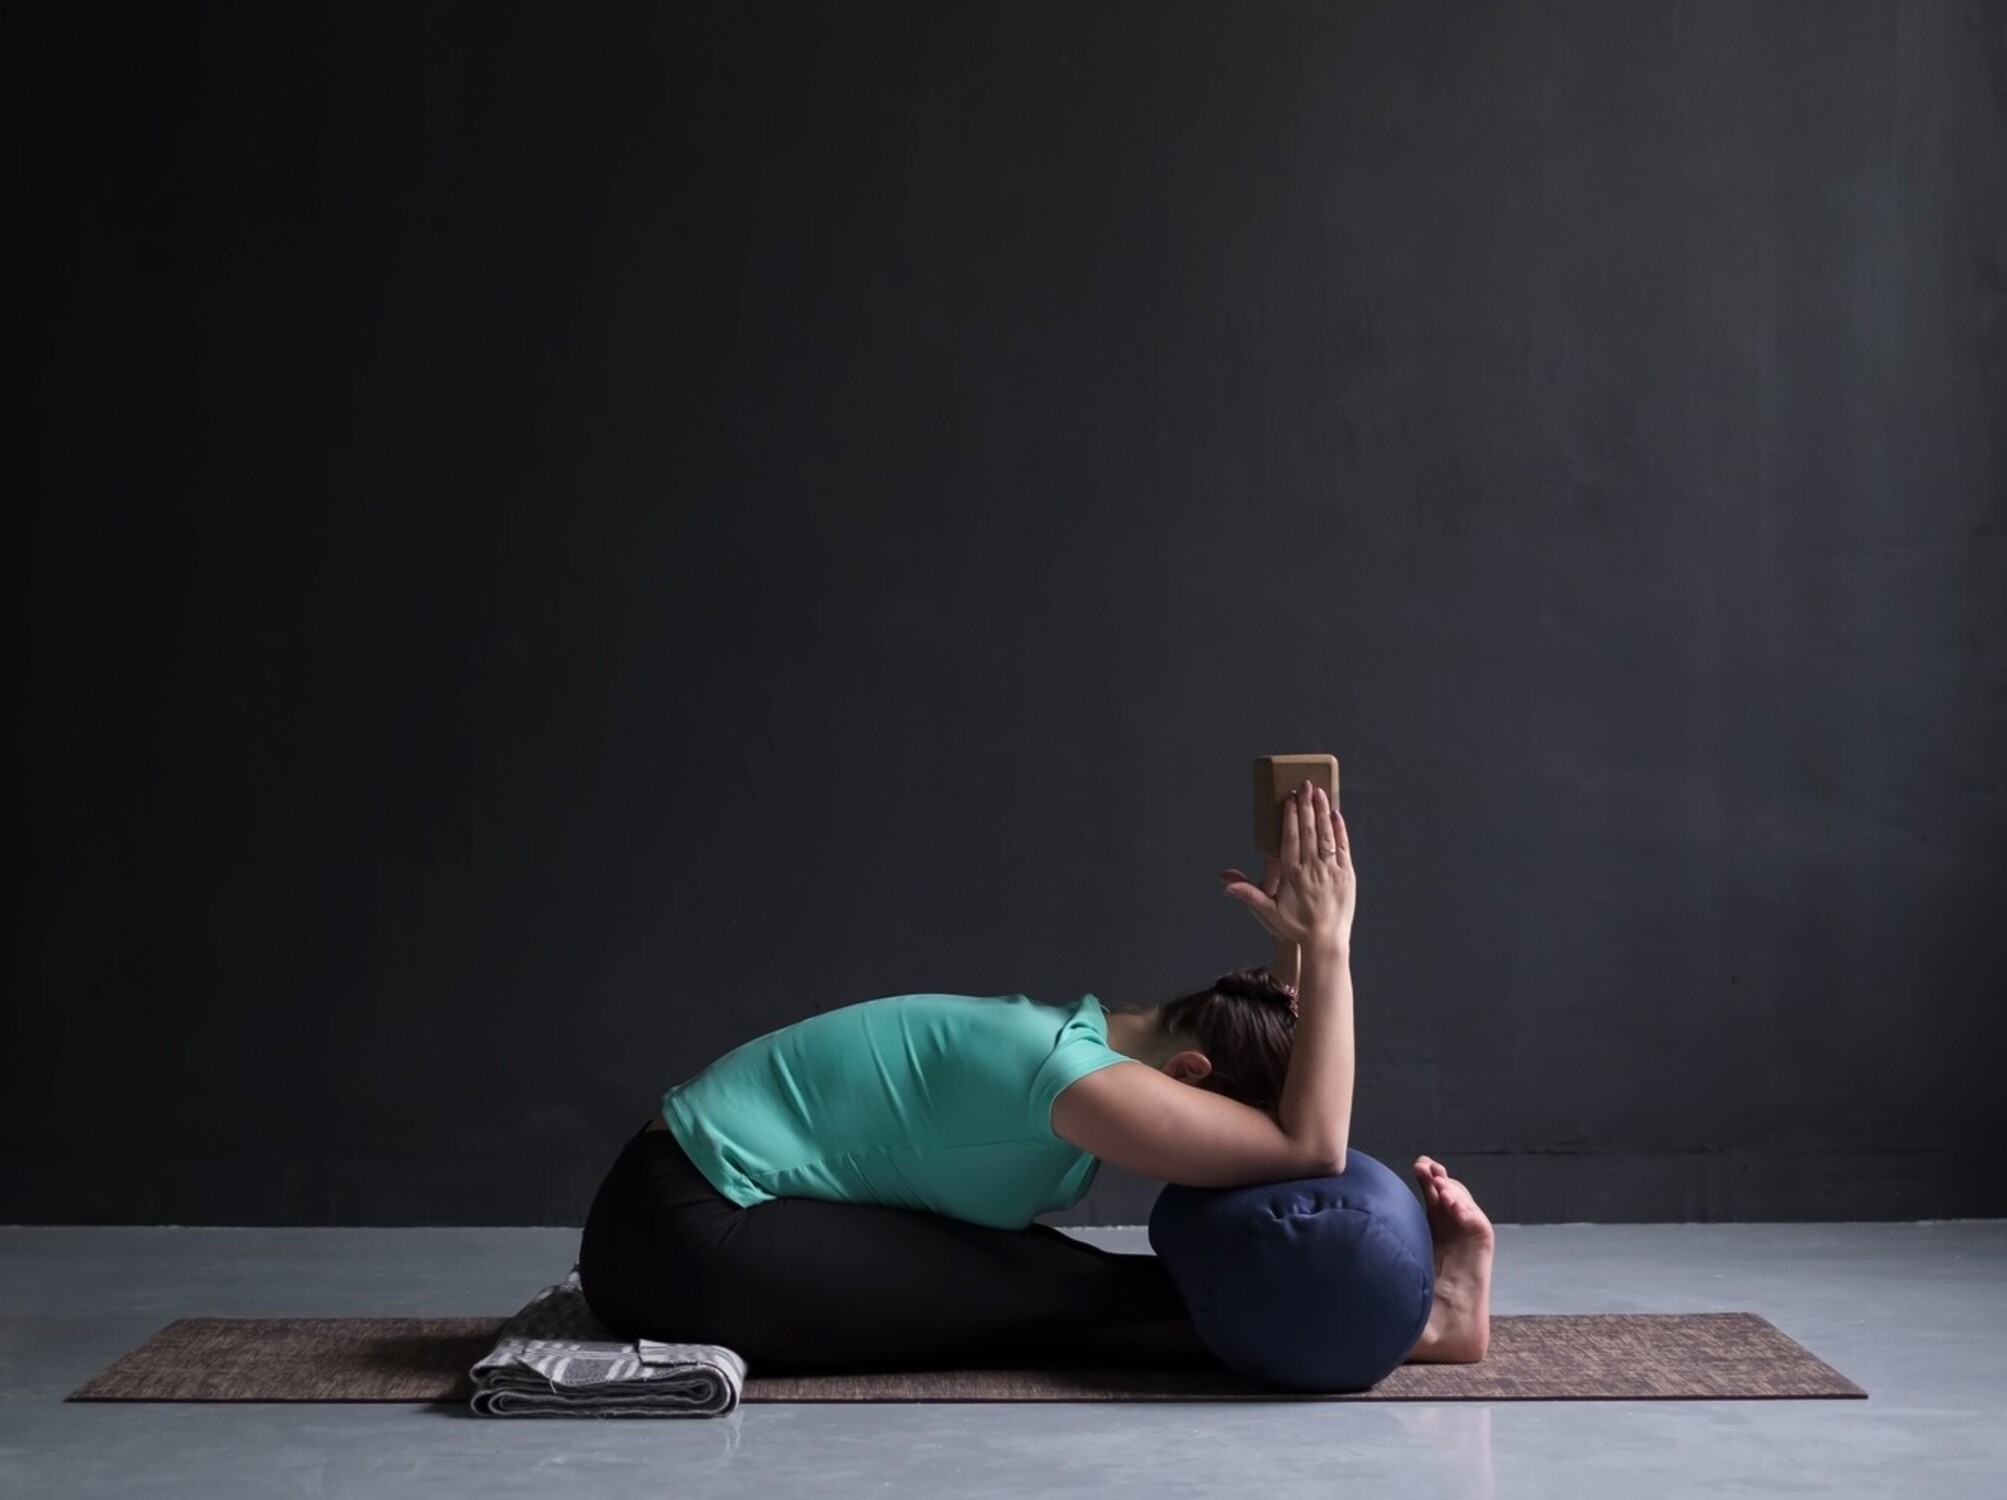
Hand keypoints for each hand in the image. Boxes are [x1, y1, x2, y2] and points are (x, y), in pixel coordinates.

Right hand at [1216, 782, 1354, 946]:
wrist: (1325, 941)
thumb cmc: (1295, 925)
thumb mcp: (1268, 911)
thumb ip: (1248, 893)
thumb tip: (1225, 884)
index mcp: (1292, 875)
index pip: (1291, 839)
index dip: (1290, 817)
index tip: (1290, 799)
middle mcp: (1312, 869)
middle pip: (1308, 831)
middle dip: (1306, 806)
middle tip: (1305, 785)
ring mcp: (1331, 871)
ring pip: (1326, 835)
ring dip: (1322, 812)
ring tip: (1319, 792)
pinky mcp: (1346, 875)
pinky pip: (1343, 847)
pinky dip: (1339, 830)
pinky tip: (1335, 814)